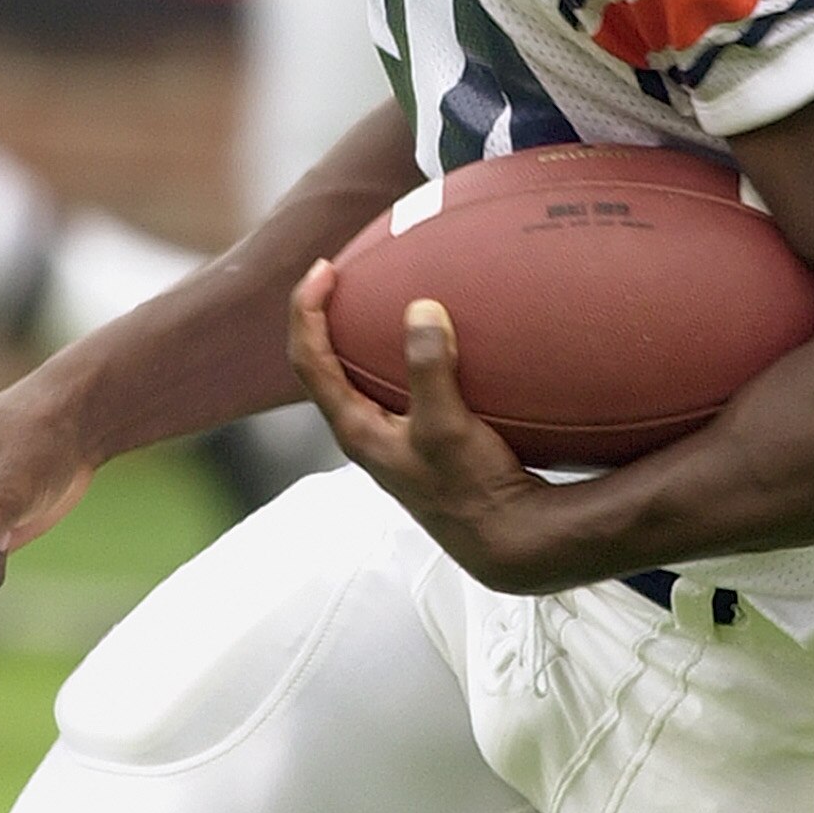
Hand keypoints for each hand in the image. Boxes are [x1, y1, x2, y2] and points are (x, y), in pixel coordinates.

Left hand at [289, 264, 572, 594]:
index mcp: (356, 430)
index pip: (309, 360)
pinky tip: (438, 340)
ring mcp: (394, 439)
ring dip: (363, 336)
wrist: (508, 542)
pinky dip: (403, 356)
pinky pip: (399, 386)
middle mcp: (366, 434)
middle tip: (342, 275)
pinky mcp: (423, 441)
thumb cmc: (473, 492)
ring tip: (380, 297)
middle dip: (327, 316)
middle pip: (325, 365)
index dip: (305, 310)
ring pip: (361, 377)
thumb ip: (428, 369)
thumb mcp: (446, 427)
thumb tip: (420, 310)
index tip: (324, 271)